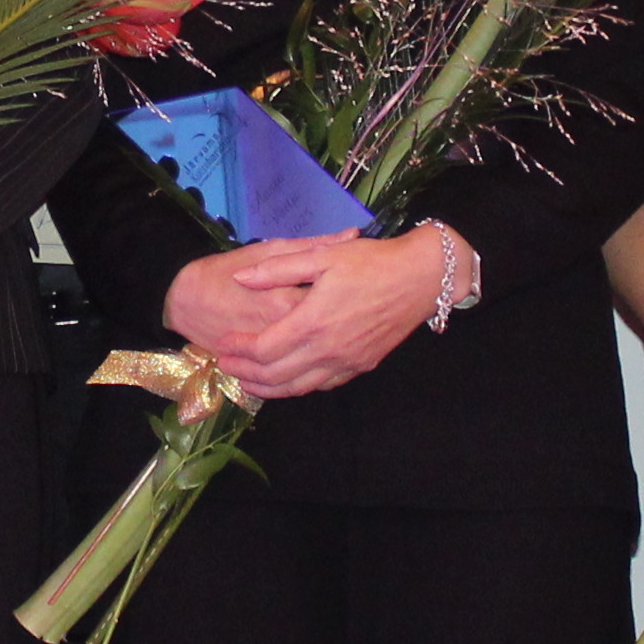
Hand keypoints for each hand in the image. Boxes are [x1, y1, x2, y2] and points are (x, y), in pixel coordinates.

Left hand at [163, 230, 446, 402]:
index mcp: (313, 321)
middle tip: (225, 367)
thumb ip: (277, 268)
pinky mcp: (362, 365)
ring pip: (299, 387)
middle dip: (245, 374)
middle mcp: (328, 349)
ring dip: (269, 388)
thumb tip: (240, 278)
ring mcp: (346, 362)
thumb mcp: (322, 256)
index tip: (222, 345)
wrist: (421, 278)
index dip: (238, 350)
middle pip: (275, 375)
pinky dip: (299, 387)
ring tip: (248, 382)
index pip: (263, 348)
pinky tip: (289, 380)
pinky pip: (323, 385)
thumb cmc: (371, 262)